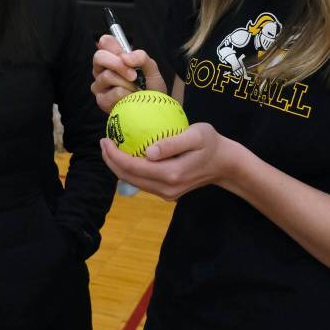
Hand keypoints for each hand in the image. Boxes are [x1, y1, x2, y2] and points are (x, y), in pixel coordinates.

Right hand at [90, 34, 165, 112]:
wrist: (154, 109)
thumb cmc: (150, 88)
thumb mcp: (151, 69)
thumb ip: (141, 57)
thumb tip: (125, 57)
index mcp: (112, 58)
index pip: (104, 42)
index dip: (113, 45)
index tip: (125, 54)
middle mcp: (102, 69)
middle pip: (99, 57)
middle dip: (118, 64)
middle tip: (134, 75)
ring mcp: (99, 85)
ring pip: (108, 76)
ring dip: (128, 84)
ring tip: (136, 90)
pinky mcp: (102, 100)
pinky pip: (114, 92)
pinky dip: (128, 96)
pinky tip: (131, 100)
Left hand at [99, 122, 236, 200]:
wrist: (225, 164)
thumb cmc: (211, 143)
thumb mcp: (197, 135)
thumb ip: (173, 143)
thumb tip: (148, 152)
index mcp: (171, 174)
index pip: (133, 167)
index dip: (114, 155)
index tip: (105, 139)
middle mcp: (166, 188)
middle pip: (128, 177)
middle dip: (110, 161)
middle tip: (103, 141)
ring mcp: (167, 193)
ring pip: (134, 182)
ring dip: (119, 166)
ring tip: (110, 147)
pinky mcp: (168, 193)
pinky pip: (143, 182)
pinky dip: (131, 169)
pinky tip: (127, 154)